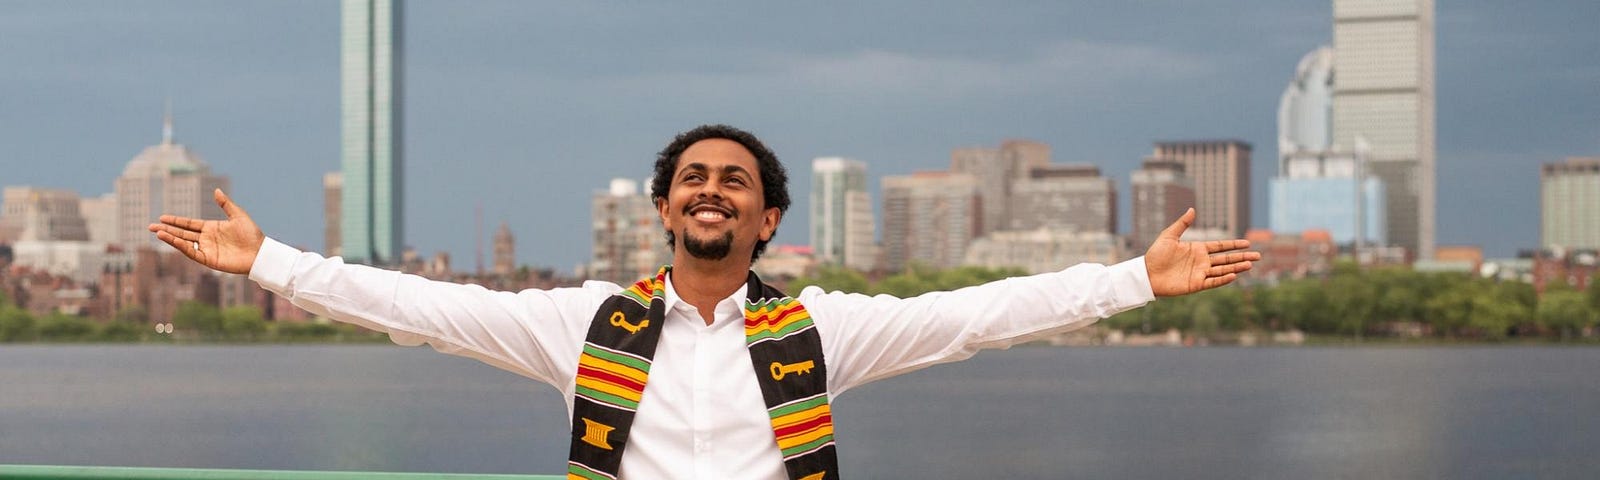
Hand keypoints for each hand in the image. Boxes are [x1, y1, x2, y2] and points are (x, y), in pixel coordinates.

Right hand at [146, 188, 264, 274]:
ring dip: (171, 238)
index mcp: (211, 228)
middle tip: (150, 226)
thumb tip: (216, 190)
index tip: (162, 217)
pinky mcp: (209, 259)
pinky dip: (182, 247)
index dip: (176, 221)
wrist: (260, 252)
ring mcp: (207, 249)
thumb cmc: (252, 234)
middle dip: (167, 230)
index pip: (189, 223)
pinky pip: (192, 253)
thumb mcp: (238, 216)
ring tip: (157, 233)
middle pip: (182, 233)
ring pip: (184, 243)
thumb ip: (226, 204)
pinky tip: (173, 240)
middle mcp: (206, 238)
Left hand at [1144, 208, 1259, 296]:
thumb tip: (1192, 209)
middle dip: (1242, 257)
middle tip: (1258, 256)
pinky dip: (1223, 279)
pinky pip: (1213, 282)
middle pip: (1226, 259)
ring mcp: (1200, 273)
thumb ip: (1182, 224)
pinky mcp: (1196, 284)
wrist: (1147, 274)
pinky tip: (1234, 275)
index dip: (1234, 245)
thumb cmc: (1156, 255)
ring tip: (1250, 265)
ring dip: (1236, 267)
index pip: (1220, 246)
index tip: (1248, 243)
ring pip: (1223, 270)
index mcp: (1197, 249)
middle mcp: (1202, 261)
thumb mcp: (1169, 236)